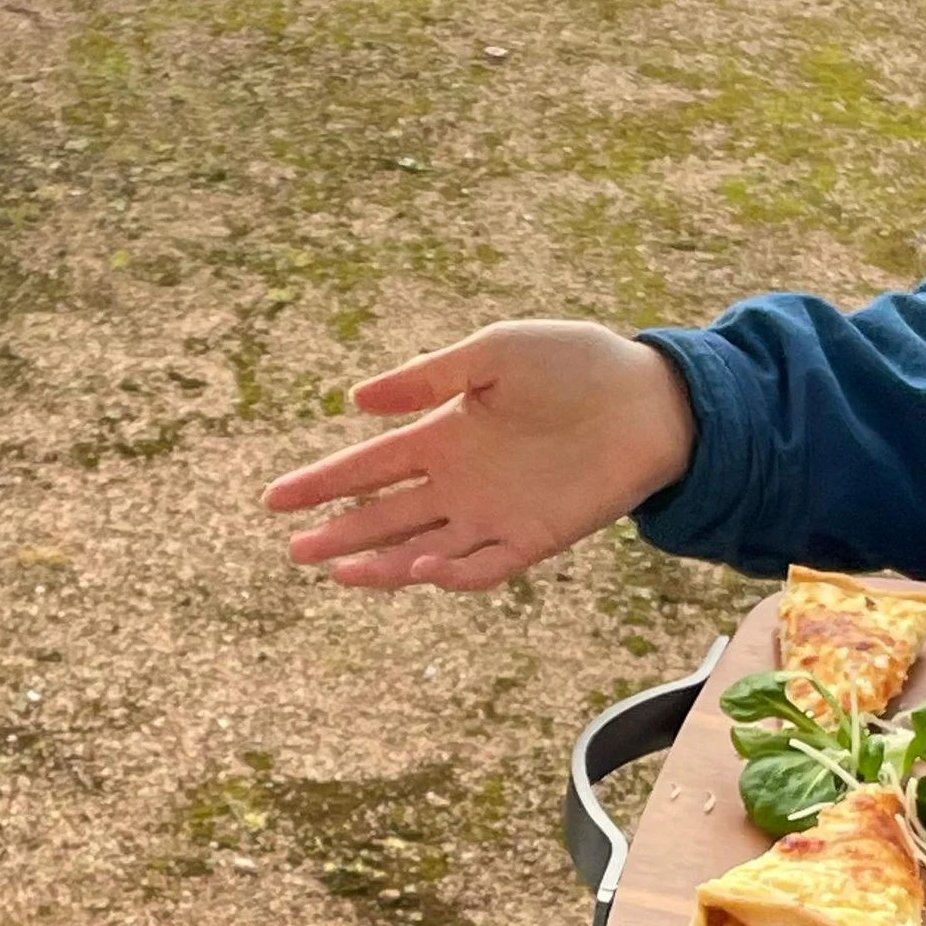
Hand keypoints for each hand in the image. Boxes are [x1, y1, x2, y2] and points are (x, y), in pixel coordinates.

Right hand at [264, 318, 695, 588]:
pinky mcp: (533, 539)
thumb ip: (428, 376)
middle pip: (386, 516)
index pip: (369, 467)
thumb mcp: (494, 353)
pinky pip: (482, 567)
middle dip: (339, 533)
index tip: (274, 499)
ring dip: (381, 564)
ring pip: (423, 551)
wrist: (651, 400)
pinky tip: (417, 568)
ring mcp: (495, 514)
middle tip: (295, 550)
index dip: (321, 484)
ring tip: (339, 572)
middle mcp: (462, 481)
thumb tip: (356, 401)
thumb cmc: (574, 363)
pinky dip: (449, 572)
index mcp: (445, 433)